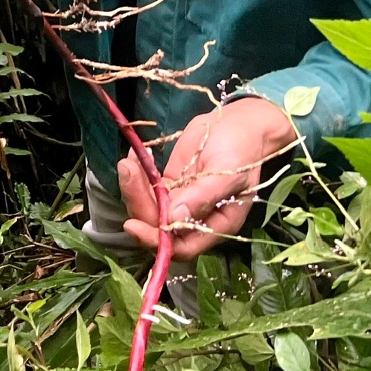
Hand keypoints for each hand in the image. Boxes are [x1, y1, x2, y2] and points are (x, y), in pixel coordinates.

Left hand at [117, 97, 300, 259]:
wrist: (240, 124)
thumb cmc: (242, 151)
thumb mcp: (228, 173)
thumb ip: (202, 197)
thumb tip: (173, 219)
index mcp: (215, 226)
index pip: (181, 246)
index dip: (156, 240)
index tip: (133, 225)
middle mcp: (195, 219)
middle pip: (158, 226)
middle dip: (139, 203)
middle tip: (128, 171)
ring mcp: (180, 201)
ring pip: (149, 207)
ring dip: (133, 188)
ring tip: (128, 162)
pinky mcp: (171, 184)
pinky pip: (148, 188)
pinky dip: (137, 175)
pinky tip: (133, 156)